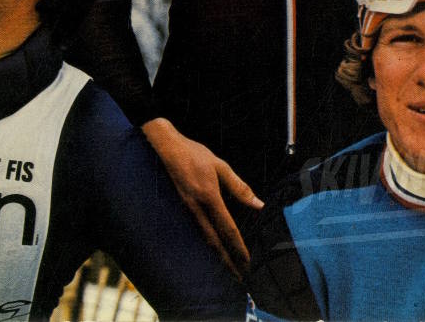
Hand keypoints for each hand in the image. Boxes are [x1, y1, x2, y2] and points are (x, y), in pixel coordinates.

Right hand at [142, 118, 262, 279]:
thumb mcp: (220, 166)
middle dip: (228, 261)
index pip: (227, 228)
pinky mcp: (183, 207)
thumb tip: (258, 204)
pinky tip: (214, 248)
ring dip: (218, 255)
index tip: (249, 262)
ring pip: (205, 238)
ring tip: (230, 269)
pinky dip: (208, 244)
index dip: (238, 247)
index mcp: (209, 197)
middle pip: (215, 241)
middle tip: (241, 278)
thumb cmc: (194, 154)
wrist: (166, 147)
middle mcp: (197, 208)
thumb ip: (239, 187)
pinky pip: (198, 230)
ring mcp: (187, 209)